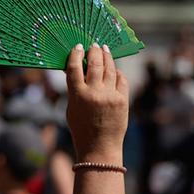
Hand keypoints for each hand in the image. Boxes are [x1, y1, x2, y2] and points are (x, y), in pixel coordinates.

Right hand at [65, 43, 128, 162]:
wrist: (99, 148)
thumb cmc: (81, 129)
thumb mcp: (71, 109)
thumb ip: (74, 90)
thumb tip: (78, 70)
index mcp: (77, 95)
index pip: (74, 67)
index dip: (75, 54)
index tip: (78, 47)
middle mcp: (94, 92)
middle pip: (94, 63)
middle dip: (94, 51)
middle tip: (94, 45)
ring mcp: (110, 95)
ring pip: (109, 68)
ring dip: (107, 57)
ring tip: (105, 50)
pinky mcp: (122, 99)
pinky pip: (121, 79)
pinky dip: (117, 72)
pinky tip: (114, 69)